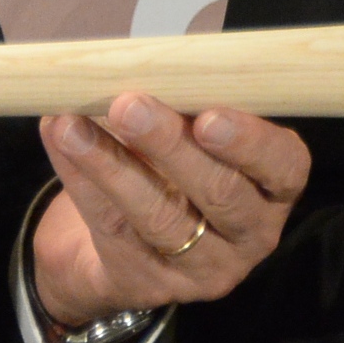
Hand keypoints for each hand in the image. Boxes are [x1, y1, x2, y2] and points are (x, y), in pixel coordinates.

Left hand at [30, 95, 310, 320]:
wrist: (128, 243)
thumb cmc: (174, 161)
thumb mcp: (192, 130)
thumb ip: (181, 99)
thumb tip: (129, 56)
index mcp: (275, 184)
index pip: (282, 165)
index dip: (249, 142)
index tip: (207, 116)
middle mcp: (252, 232)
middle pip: (219, 193)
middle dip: (169, 146)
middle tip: (128, 106)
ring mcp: (205, 268)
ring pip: (160, 218)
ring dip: (111, 165)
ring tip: (72, 125)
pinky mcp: (152, 286)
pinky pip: (114, 231)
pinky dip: (82, 183)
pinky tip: (61, 144)